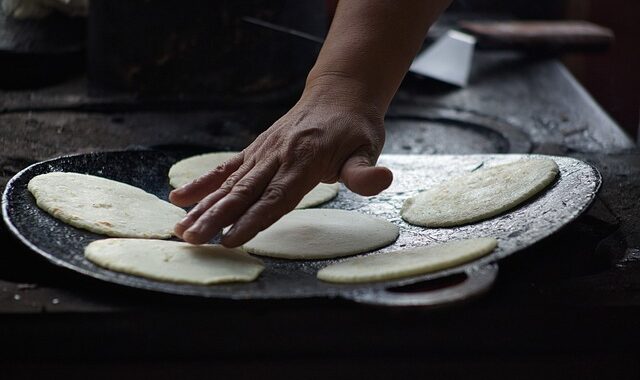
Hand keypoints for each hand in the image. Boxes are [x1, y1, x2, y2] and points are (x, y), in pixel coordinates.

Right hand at [169, 79, 392, 246]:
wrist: (339, 93)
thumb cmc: (355, 127)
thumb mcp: (368, 147)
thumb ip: (364, 171)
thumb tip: (381, 180)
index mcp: (304, 160)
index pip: (275, 197)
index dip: (252, 220)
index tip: (229, 240)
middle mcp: (277, 156)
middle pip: (244, 192)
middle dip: (216, 217)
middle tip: (191, 239)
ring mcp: (263, 152)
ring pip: (229, 183)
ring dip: (203, 206)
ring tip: (179, 228)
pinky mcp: (256, 150)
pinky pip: (226, 167)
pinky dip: (202, 183)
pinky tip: (180, 198)